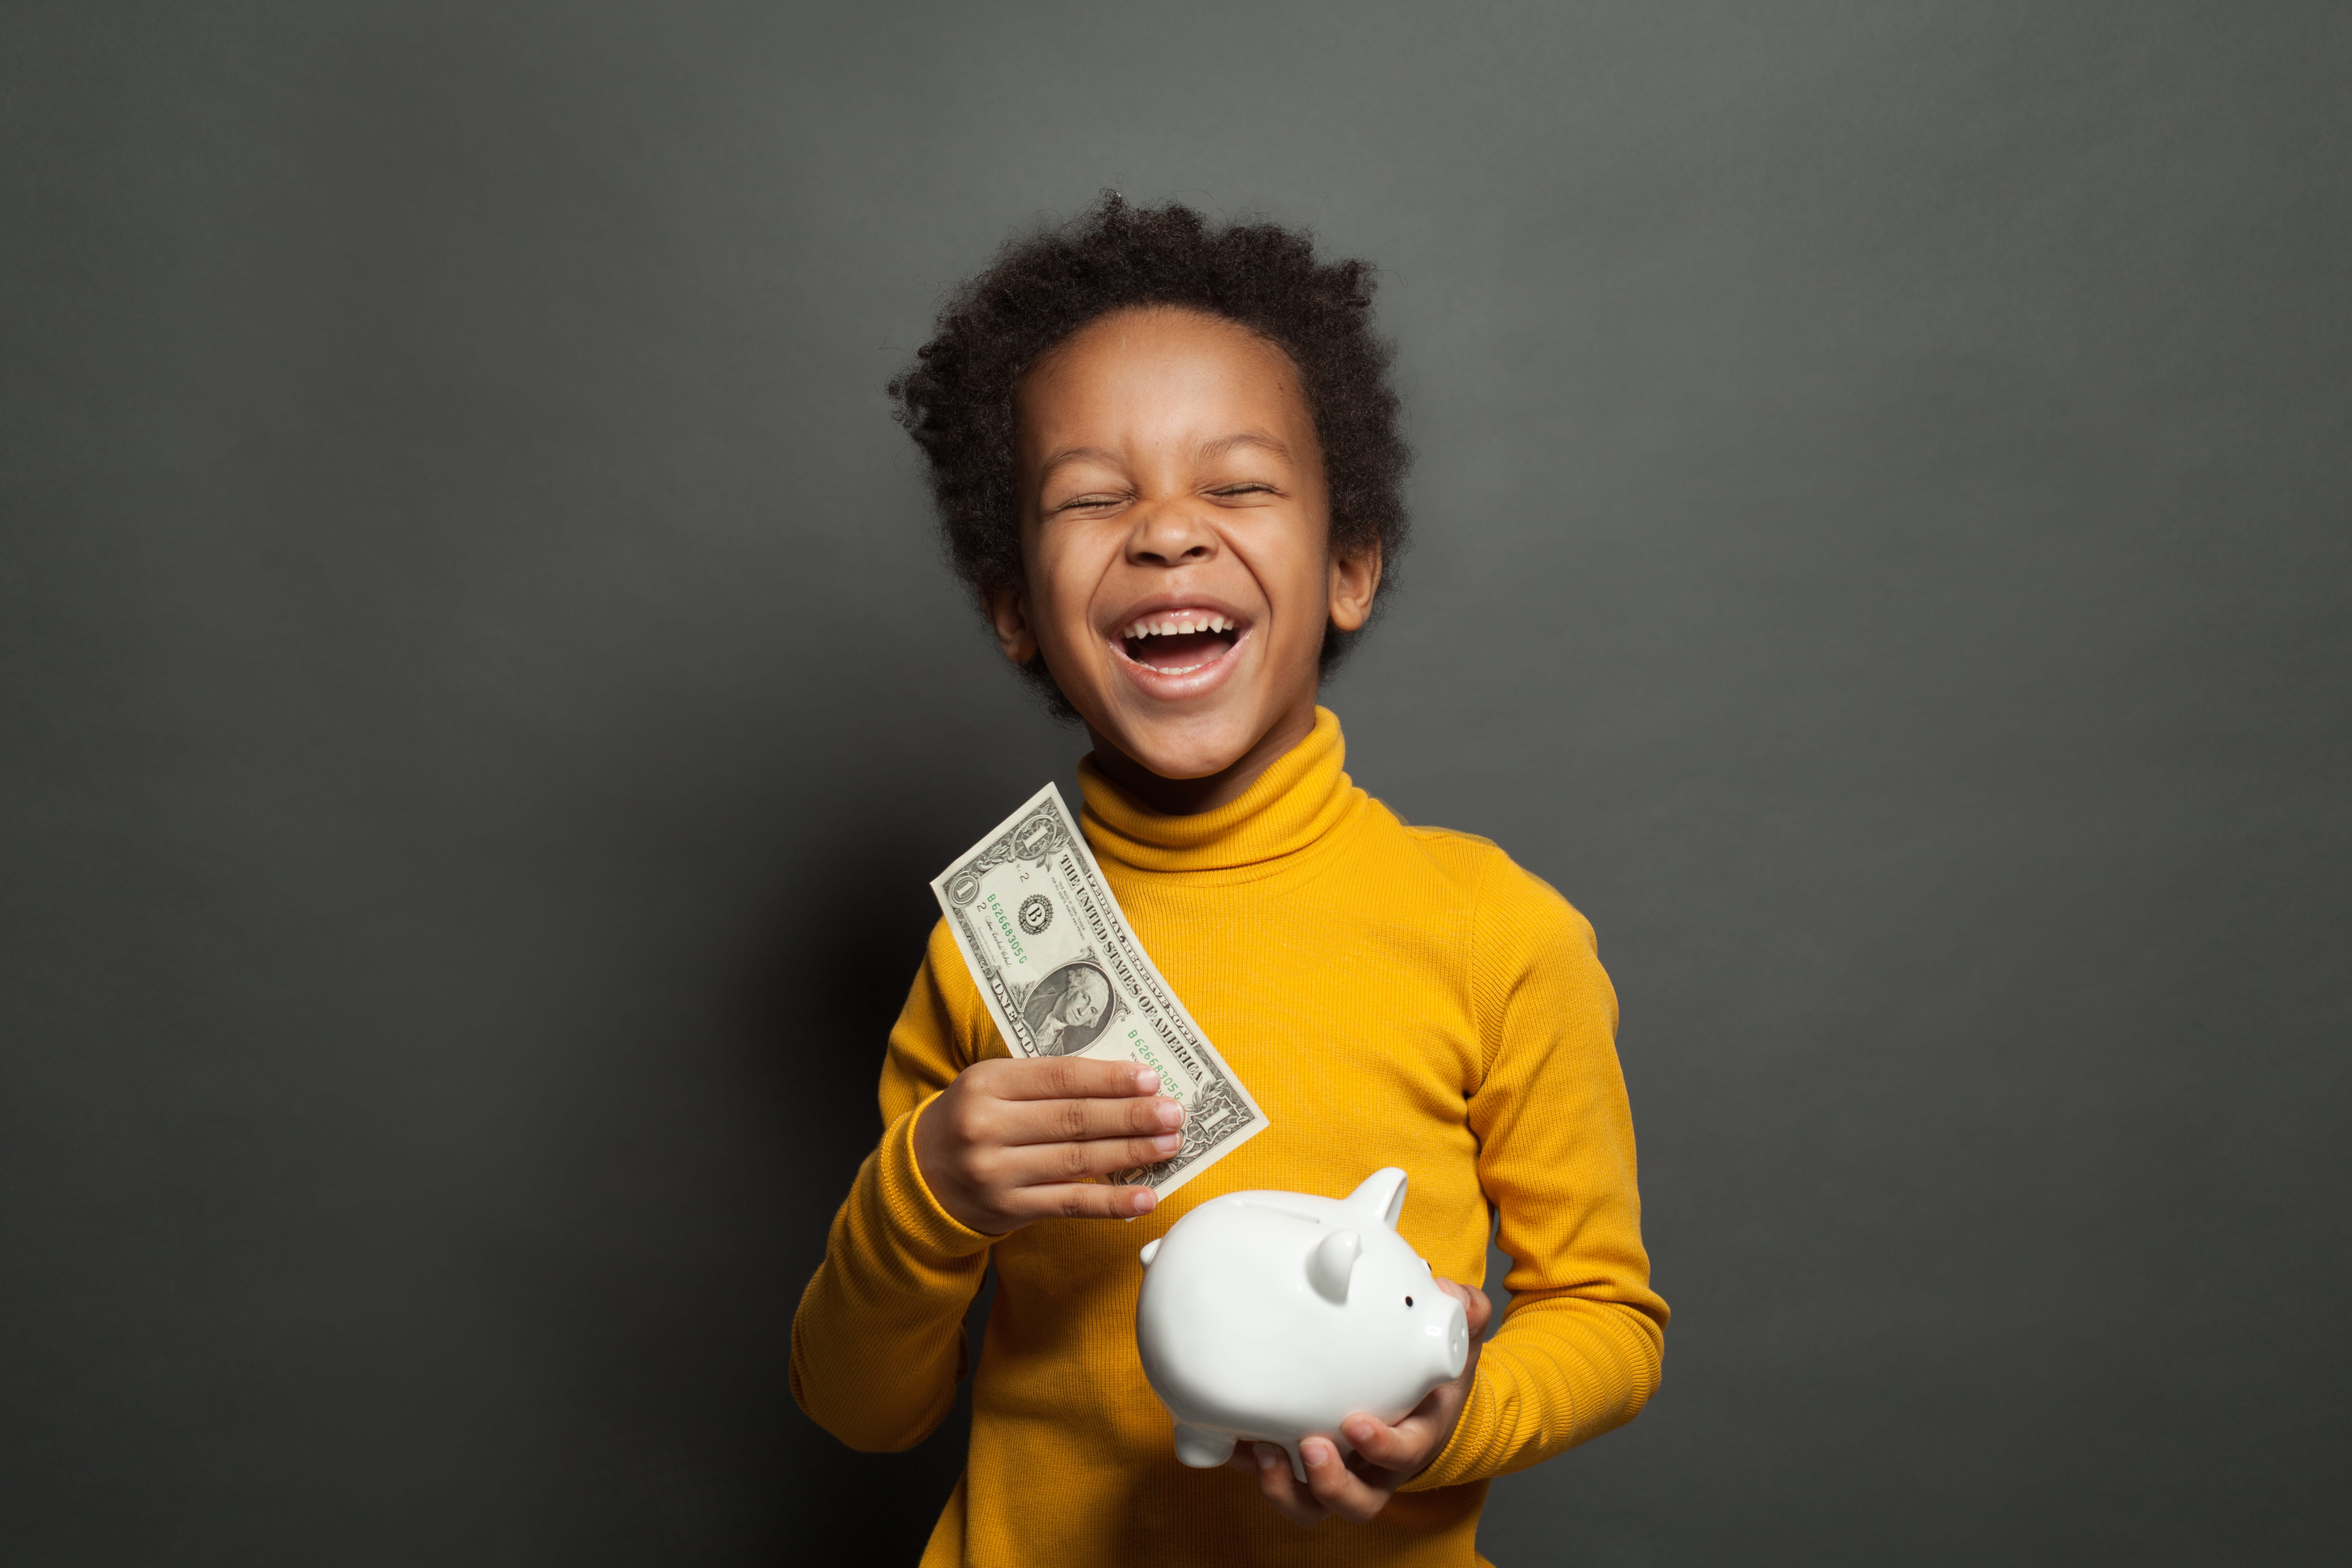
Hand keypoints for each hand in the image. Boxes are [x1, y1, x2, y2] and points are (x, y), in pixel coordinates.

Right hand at [913, 1056, 1182, 1232]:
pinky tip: (1145, 1196)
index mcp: (986, 1082)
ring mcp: (996, 1172)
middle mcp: (987, 1126)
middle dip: (1131, 1115)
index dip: (1109, 1078)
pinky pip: (1069, 1204)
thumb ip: (1044, 1082)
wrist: (920, 1176)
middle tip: (1173, 1113)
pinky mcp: (1008, 1209)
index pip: (1060, 1077)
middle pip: (1074, 1118)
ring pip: (1077, 1160)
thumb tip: (1120, 1083)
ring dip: (1131, 1153)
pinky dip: (1111, 1202)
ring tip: (1169, 1144)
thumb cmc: (971, 1120)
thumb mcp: (992, 1085)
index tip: (1150, 1079)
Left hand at [1227, 1276, 1492, 1525]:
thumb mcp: (1455, 1343)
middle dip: (1331, 1484)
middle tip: (1308, 1446)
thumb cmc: (1432, 1375)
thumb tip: (1455, 1295)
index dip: (1382, 1447)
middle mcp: (1376, 1466)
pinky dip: (1250, 1465)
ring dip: (1284, 1487)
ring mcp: (1340, 1469)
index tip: (1355, 1423)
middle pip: (1357, 1501)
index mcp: (1415, 1436)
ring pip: (1313, 1504)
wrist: (1419, 1398)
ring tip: (1261, 1450)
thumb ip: (1464, 1316)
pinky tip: (1230, 1440)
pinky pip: (1276, 1477)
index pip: (1404, 1454)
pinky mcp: (1302, 1462)